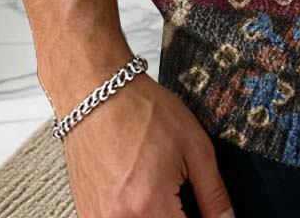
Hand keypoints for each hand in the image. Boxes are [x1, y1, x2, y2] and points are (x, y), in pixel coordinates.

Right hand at [52, 70, 234, 216]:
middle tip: (182, 198)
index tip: (204, 212)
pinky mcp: (86, 213)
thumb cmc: (144, 111)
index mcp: (149, 204)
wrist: (98, 94)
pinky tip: (140, 190)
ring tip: (160, 189)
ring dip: (156, 215)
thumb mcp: (194, 146)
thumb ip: (213, 193)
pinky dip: (134, 214)